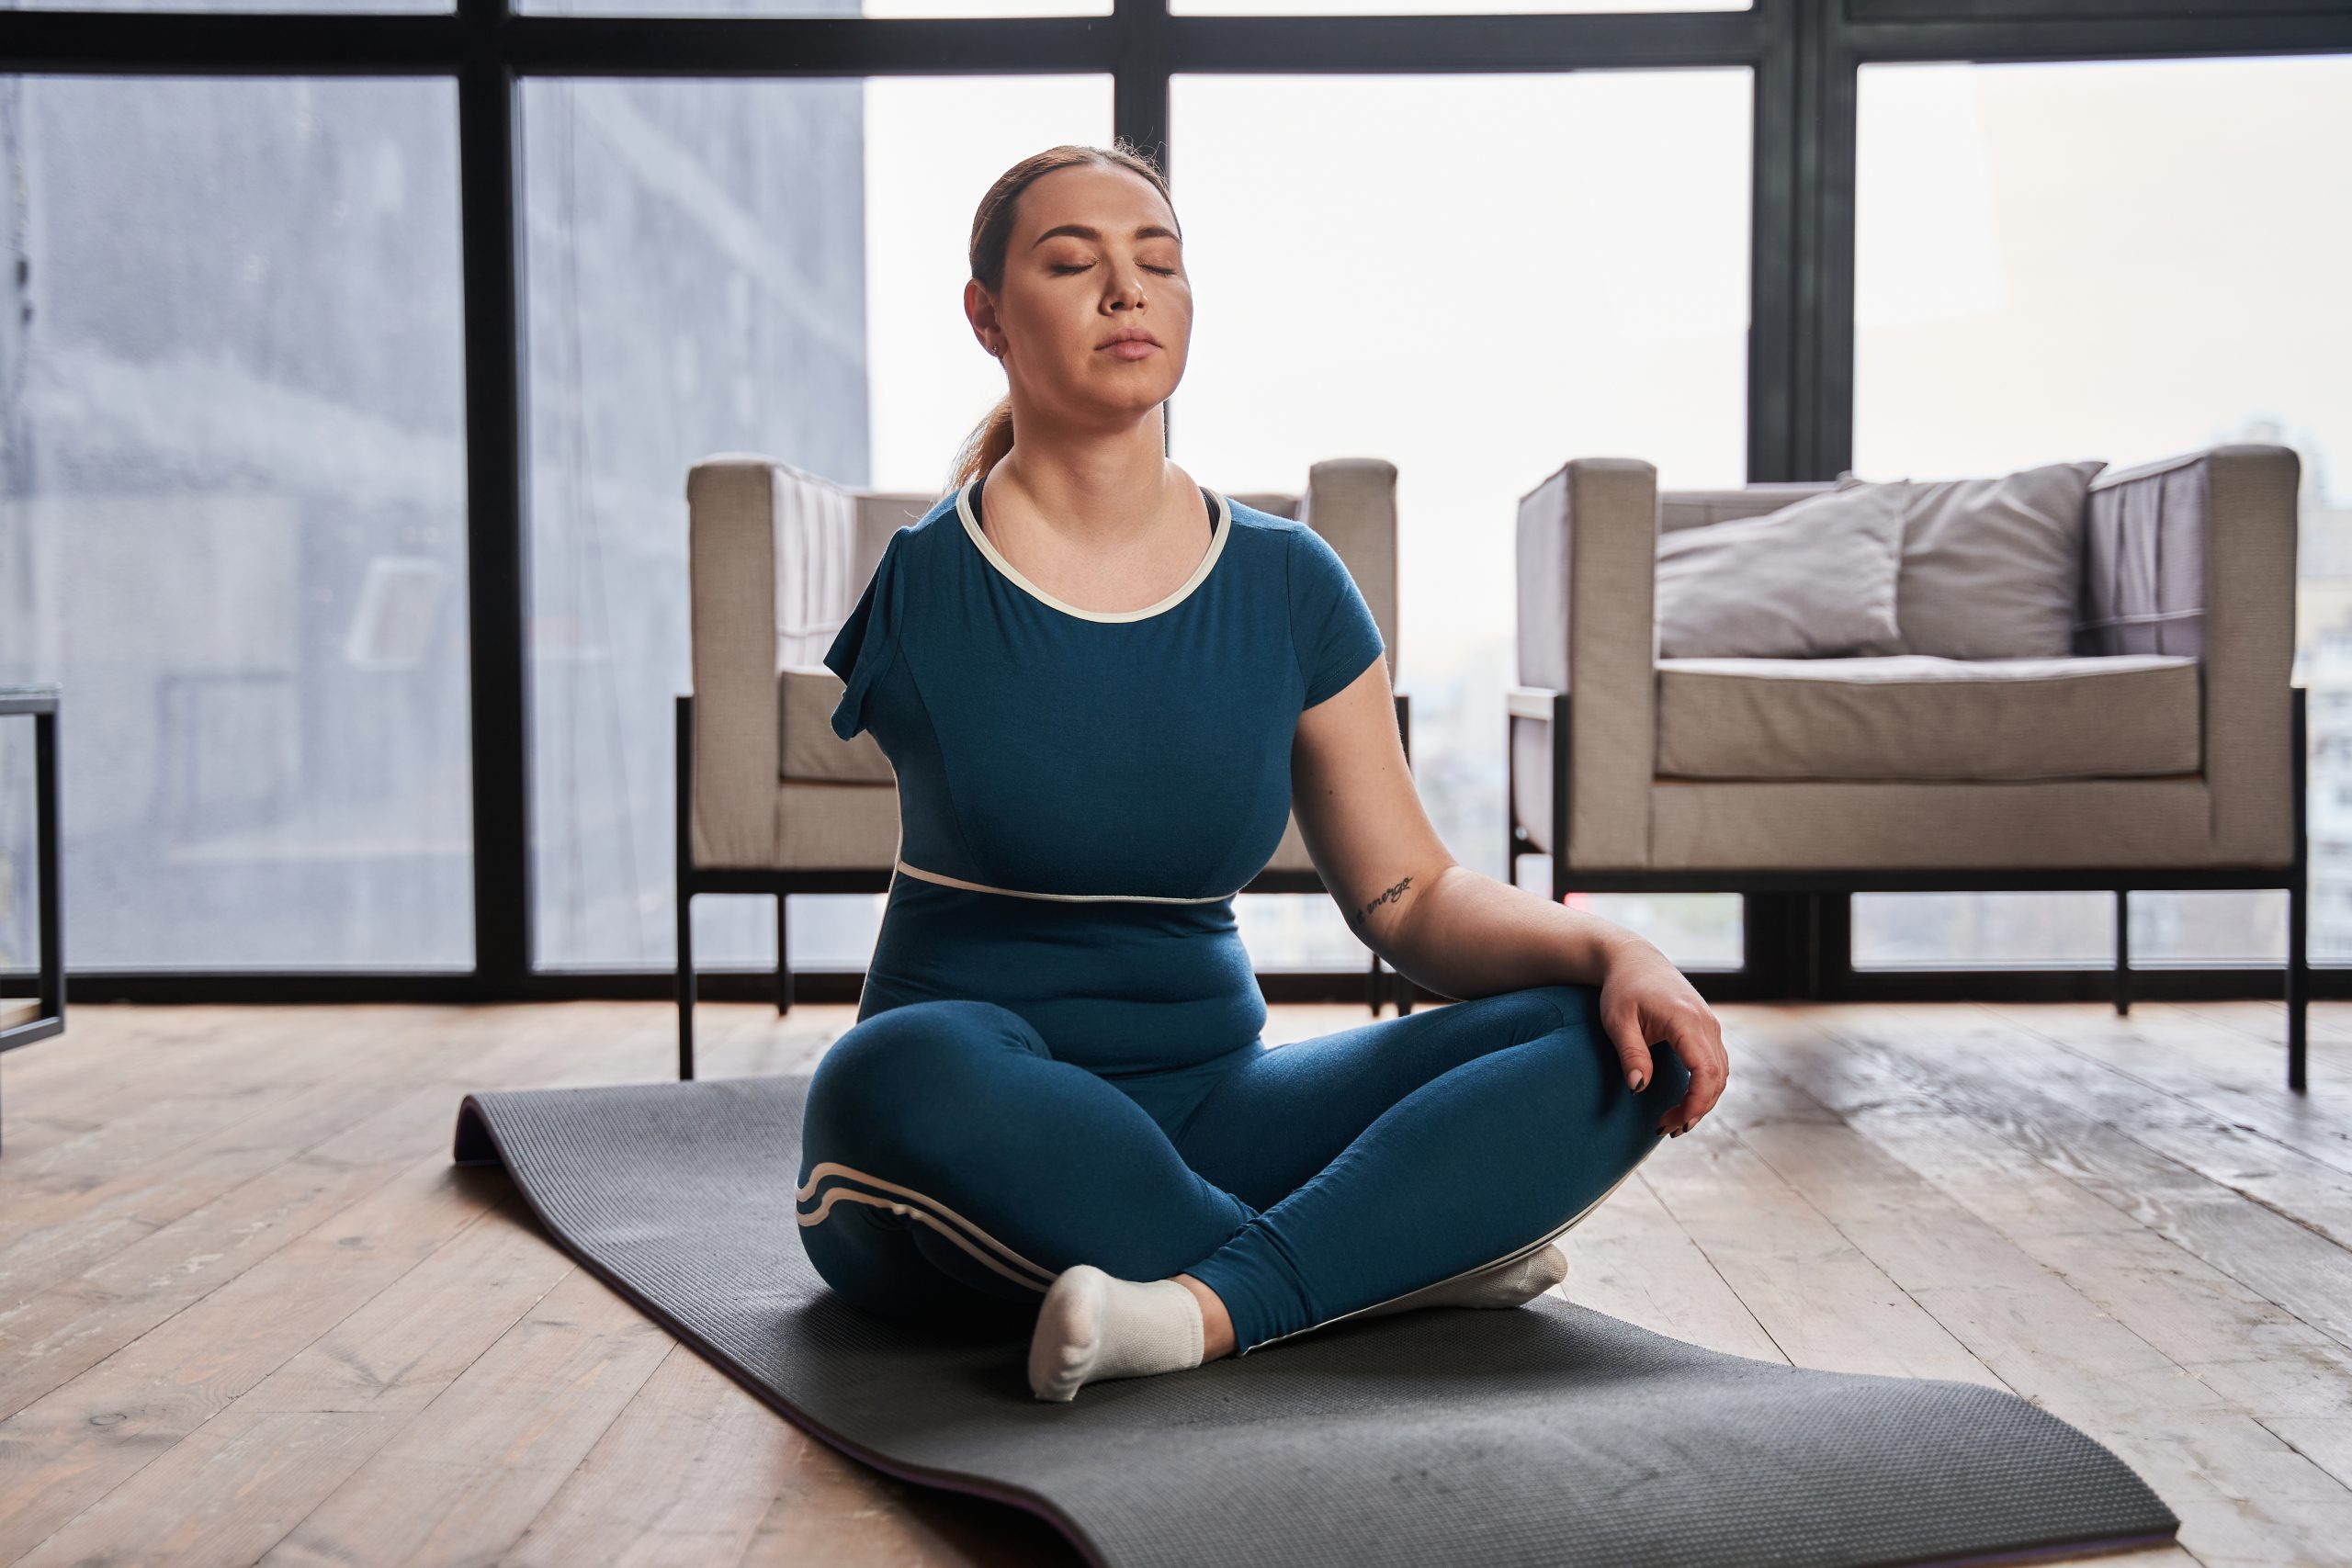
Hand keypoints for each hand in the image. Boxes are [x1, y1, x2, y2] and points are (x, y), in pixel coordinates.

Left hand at [1594, 936, 1730, 1137]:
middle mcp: (1706, 1023)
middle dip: (1696, 1108)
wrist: (1634, 960)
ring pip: (1720, 1074)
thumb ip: (1631, 1054)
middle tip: (1667, 1128)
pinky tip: (1685, 1101)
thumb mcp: (1618, 1021)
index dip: (1696, 1102)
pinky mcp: (1707, 1029)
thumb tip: (1638, 1088)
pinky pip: (1716, 1064)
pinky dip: (1705, 1086)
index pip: (1705, 1071)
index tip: (1677, 1123)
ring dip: (1702, 1100)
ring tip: (1674, 1122)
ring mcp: (1710, 1025)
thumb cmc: (1623, 988)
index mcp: (1686, 1020)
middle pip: (1716, 1078)